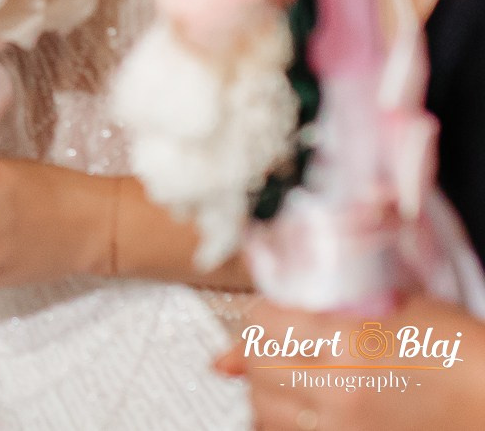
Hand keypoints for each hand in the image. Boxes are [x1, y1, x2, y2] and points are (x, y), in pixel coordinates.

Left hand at [220, 295, 484, 429]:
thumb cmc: (465, 356)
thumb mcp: (407, 310)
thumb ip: (348, 302)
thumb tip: (302, 303)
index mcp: (350, 348)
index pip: (264, 326)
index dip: (262, 314)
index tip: (270, 311)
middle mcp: (339, 395)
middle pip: (258, 372)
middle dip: (256, 353)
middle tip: (270, 343)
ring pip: (267, 415)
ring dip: (266, 393)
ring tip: (281, 379)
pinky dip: (285, 424)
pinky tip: (301, 411)